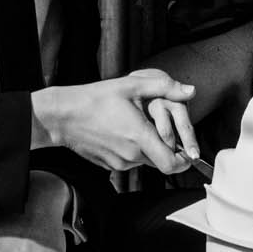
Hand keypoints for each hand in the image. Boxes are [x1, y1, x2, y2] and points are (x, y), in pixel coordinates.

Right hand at [31, 70, 195, 173]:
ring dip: (150, 150)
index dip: (184, 161)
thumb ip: (164, 88)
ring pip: (146, 162)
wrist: (62, 116)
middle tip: (162, 131)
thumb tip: (190, 91)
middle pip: (161, 162)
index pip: (172, 163)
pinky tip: (123, 134)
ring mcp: (119, 162)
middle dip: (167, 150)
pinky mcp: (109, 165)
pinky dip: (134, 152)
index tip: (187, 151)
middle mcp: (131, 154)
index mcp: (139, 136)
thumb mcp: (131, 86)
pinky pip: (130, 163)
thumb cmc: (94, 99)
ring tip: (138, 128)